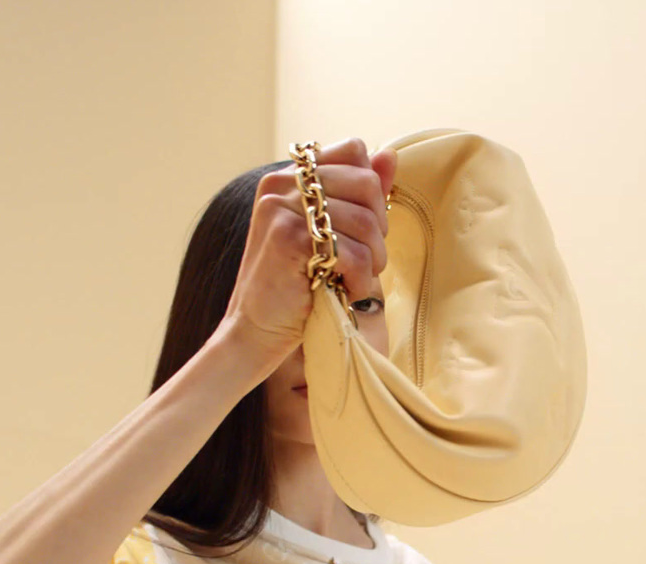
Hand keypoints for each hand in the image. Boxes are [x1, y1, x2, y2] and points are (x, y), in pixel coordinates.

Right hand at [222, 136, 397, 367]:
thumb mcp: (329, 233)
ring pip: (365, 221)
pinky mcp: (288, 238)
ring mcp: (282, 208)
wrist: (256, 330)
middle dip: (378, 228)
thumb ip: (358, 194)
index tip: (359, 229)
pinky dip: (359, 279)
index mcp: (289, 176)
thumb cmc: (297, 284)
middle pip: (366, 183)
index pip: (354, 150)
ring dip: (372, 260)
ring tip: (353, 279)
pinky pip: (352, 252)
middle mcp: (281, 183)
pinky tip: (344, 291)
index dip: (371, 191)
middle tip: (363, 260)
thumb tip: (390, 155)